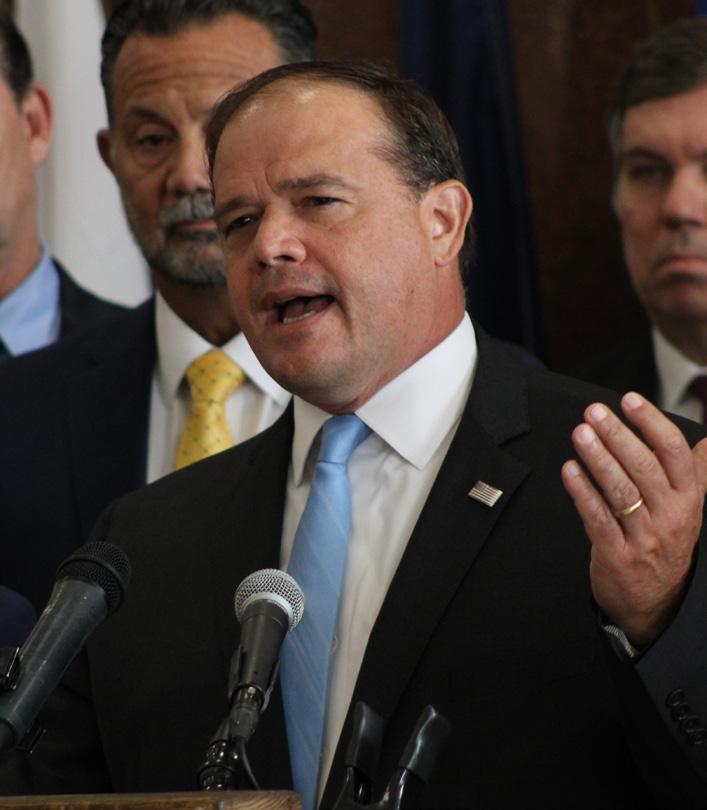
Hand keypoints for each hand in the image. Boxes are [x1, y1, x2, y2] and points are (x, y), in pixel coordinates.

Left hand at [561, 392, 703, 646]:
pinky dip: (581, 492)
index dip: (651, 423)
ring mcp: (645, 538)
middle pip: (644, 467)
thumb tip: (705, 440)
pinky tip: (569, 470)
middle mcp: (671, 517)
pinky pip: (597, 517)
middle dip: (617, 435)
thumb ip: (695, 475)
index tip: (630, 399)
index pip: (674, 453)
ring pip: (620, 490)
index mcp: (690, 500)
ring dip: (597, 457)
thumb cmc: (666, 546)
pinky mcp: (617, 555)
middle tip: (594, 411)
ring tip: (580, 433)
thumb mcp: (689, 511)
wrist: (655, 607)